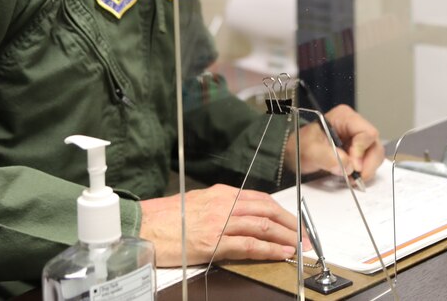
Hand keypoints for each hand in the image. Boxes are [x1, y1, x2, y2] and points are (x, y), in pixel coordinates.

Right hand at [139, 184, 309, 265]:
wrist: (142, 226)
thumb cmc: (164, 218)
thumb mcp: (196, 204)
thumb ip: (219, 208)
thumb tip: (239, 218)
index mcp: (220, 193)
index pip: (259, 199)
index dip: (281, 211)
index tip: (294, 222)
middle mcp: (223, 203)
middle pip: (266, 210)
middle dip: (290, 223)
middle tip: (305, 236)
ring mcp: (219, 222)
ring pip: (262, 226)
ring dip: (285, 236)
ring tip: (299, 246)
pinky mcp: (213, 242)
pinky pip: (248, 245)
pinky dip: (269, 249)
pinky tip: (281, 253)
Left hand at [284, 104, 384, 181]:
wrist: (295, 155)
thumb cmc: (301, 147)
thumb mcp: (311, 151)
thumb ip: (329, 157)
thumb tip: (349, 167)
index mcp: (344, 117)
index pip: (367, 133)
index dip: (362, 151)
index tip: (352, 166)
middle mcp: (355, 126)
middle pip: (374, 145)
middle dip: (367, 164)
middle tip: (354, 177)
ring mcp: (358, 139)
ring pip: (374, 155)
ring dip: (366, 170)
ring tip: (351, 179)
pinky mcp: (358, 151)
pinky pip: (369, 162)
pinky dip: (363, 172)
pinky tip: (351, 177)